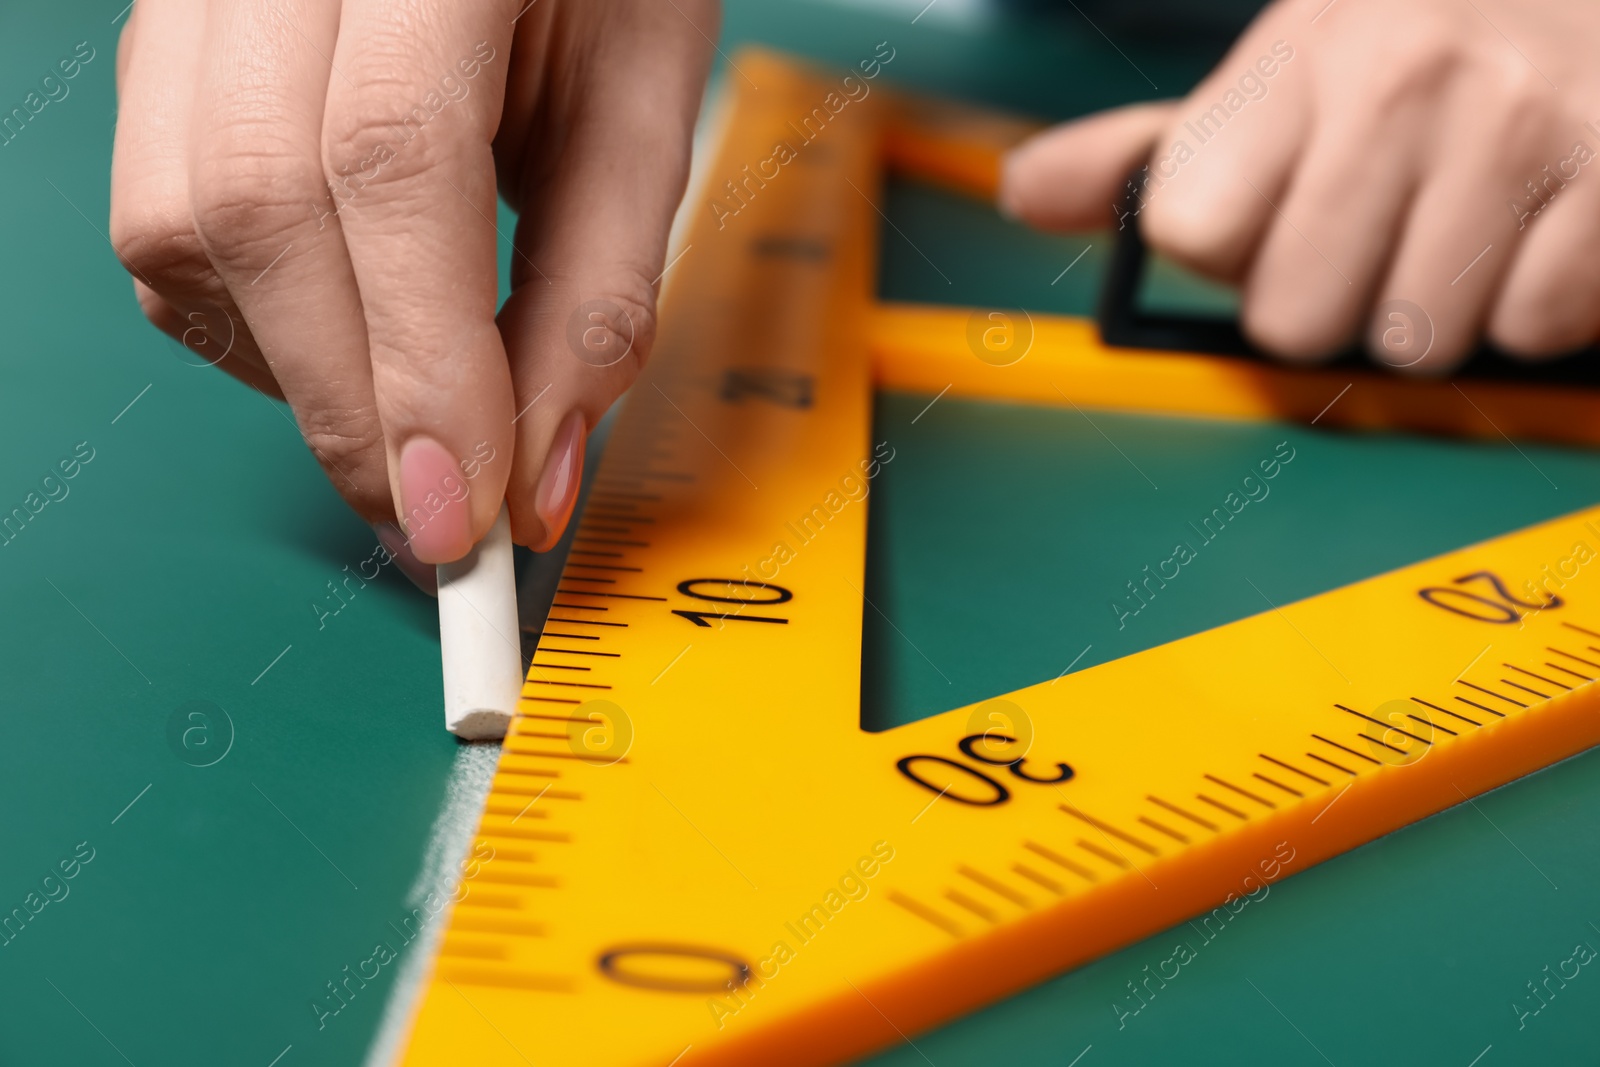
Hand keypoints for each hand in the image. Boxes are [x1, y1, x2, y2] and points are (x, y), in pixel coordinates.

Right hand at [110, 0, 716, 583]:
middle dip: (352, 403)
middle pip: (259, 204)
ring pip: (179, 223)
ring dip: (297, 370)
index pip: (389, 158)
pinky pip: (163, 218)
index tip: (464, 511)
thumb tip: (535, 479)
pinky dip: (255, 322)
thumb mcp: (643, 108)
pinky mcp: (165, 48)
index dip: (421, 360)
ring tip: (408, 415)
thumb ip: (597, 292)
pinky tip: (348, 334)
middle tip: (440, 517)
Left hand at [1000, 0, 1599, 370]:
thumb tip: (1027, 191)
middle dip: (1328, 301)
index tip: (1276, 214)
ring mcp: (1515, 129)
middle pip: (1293, 318)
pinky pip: (1527, 331)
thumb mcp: (1280, 69)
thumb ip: (1152, 149)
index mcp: (1296, 55)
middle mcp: (1400, 83)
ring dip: (1432, 311)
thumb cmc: (1419, 40)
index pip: (1190, 233)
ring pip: (1410, 342)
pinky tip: (1534, 230)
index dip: (1228, 253)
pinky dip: (1532, 306)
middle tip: (1375, 235)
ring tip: (1460, 226)